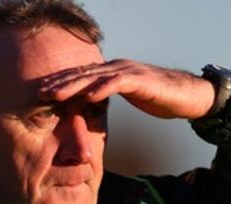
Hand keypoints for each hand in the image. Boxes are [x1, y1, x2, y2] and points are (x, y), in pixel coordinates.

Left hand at [38, 59, 214, 119]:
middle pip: (82, 74)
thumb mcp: (129, 97)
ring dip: (73, 86)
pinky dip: (101, 89)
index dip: (61, 83)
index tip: (41, 93)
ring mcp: (129, 71)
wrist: (191, 95)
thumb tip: (91, 108)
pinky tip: (88, 97)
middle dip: (59, 83)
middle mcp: (117, 68)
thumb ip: (111, 98)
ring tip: (55, 96)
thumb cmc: (160, 98)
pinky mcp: (141, 80)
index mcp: (112, 72)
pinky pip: (117, 83)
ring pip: (95, 77)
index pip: (81, 77)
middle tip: (39, 93)